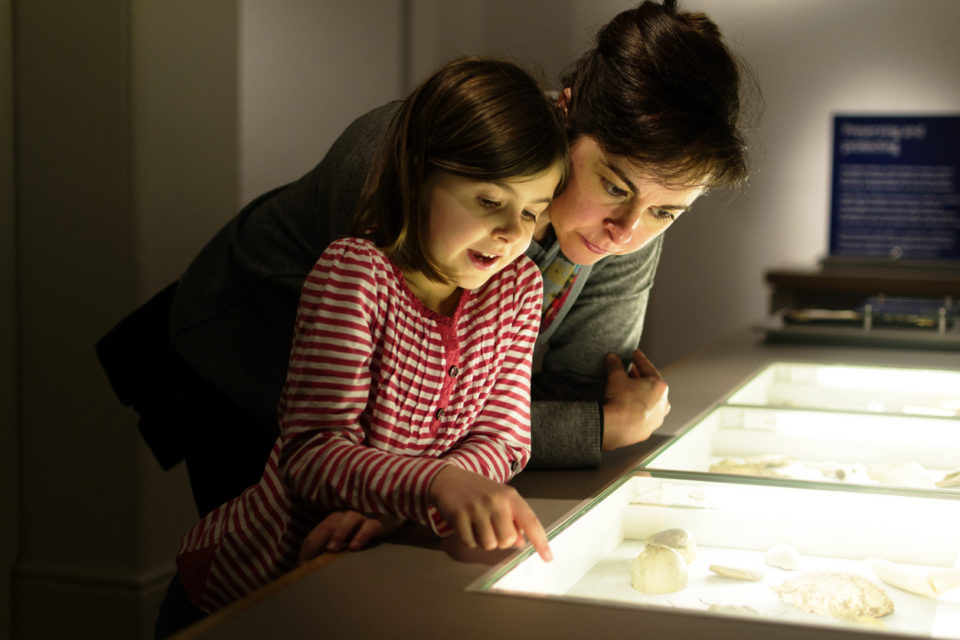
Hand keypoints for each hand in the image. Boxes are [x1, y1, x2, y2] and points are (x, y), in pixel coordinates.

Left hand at [296, 510, 402, 565]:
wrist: (393, 518)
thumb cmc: (364, 533)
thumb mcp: (347, 542)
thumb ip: (333, 553)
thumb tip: (312, 572)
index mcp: (334, 522)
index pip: (315, 534)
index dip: (306, 551)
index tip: (301, 570)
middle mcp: (345, 517)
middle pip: (328, 525)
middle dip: (317, 542)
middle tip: (309, 561)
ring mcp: (363, 517)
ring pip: (348, 520)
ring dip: (338, 534)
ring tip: (331, 550)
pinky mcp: (380, 521)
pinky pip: (370, 526)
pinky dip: (361, 535)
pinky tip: (355, 547)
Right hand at [428, 465, 552, 561]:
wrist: (449, 479)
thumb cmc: (479, 492)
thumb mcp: (501, 500)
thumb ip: (513, 520)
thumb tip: (520, 543)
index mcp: (510, 496)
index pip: (530, 522)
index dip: (540, 542)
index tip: (548, 558)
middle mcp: (495, 501)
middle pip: (507, 540)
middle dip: (500, 541)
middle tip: (492, 528)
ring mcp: (476, 508)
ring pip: (488, 545)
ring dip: (483, 541)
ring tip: (478, 526)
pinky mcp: (459, 515)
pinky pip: (470, 543)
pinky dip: (468, 539)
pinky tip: (466, 525)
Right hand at [601, 349, 669, 450]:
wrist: (616, 427)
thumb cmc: (621, 401)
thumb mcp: (616, 377)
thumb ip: (615, 365)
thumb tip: (612, 358)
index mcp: (660, 387)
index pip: (648, 369)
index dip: (639, 360)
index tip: (635, 354)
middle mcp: (662, 404)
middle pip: (651, 387)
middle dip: (640, 378)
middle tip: (629, 371)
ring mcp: (656, 419)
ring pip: (649, 404)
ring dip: (640, 396)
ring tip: (628, 391)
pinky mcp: (647, 431)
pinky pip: (642, 417)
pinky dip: (636, 411)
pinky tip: (627, 409)